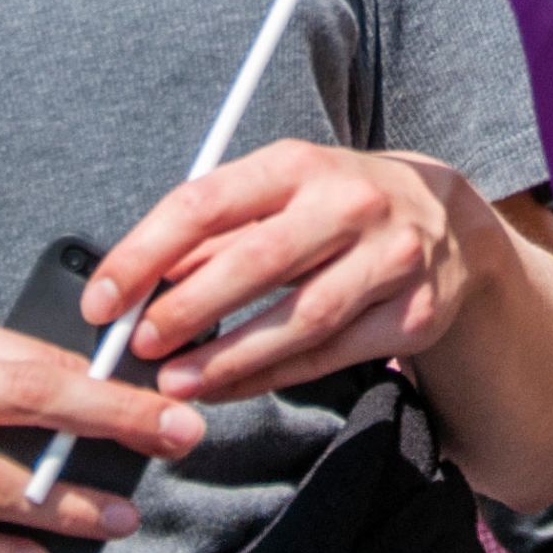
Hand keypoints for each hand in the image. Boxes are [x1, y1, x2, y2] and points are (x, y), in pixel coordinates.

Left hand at [85, 143, 491, 406]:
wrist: (449, 223)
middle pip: (258, 260)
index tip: (103, 298)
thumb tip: (140, 286)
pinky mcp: (412, 313)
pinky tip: (230, 389)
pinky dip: (273, 375)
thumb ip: (213, 235)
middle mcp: (350, 203)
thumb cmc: (337, 206)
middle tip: (140, 347)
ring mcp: (389, 259)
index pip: (208, 201)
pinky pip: (331, 353)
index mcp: (299, 163)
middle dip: (189, 309)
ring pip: (300, 317)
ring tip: (177, 383)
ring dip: (229, 357)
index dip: (146, 252)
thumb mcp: (279, 195)